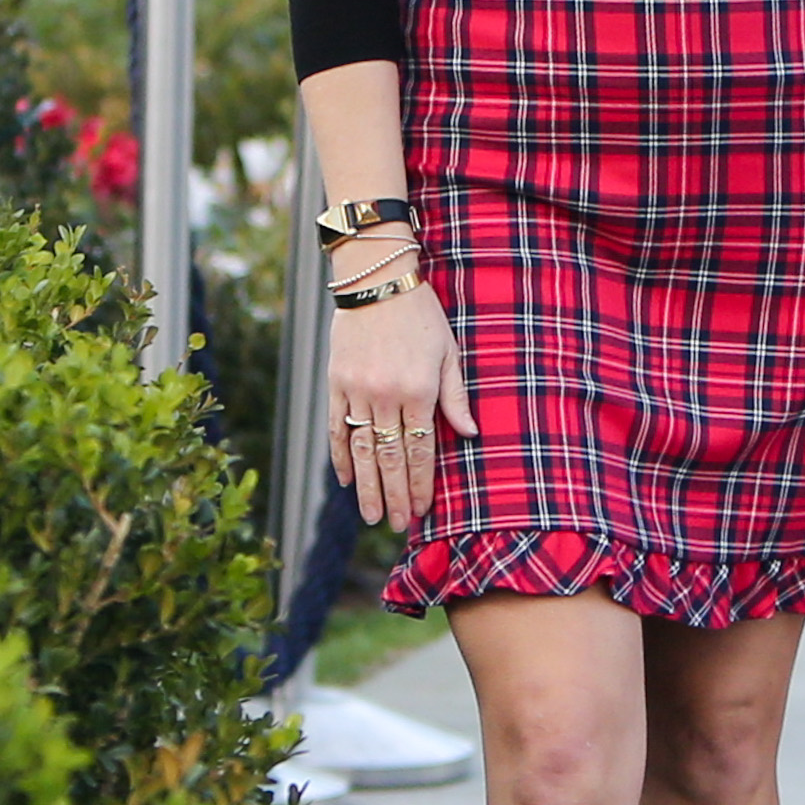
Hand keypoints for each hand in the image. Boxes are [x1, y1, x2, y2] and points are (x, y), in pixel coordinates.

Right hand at [325, 274, 475, 527]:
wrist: (377, 280)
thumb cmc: (421, 315)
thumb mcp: (448, 352)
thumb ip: (455, 396)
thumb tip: (469, 435)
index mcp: (418, 390)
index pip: (420, 450)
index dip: (420, 483)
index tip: (421, 510)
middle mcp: (385, 396)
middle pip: (389, 458)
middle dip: (393, 495)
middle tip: (394, 524)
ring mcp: (356, 391)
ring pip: (361, 450)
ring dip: (366, 485)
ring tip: (370, 515)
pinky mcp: (336, 383)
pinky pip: (335, 428)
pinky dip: (340, 456)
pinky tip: (345, 479)